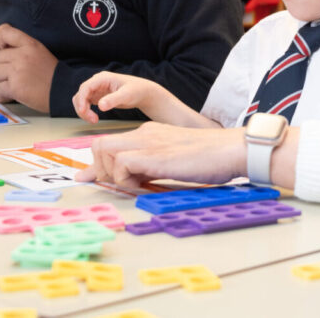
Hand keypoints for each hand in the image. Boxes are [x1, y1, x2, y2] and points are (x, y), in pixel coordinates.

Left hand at [0, 24, 56, 111]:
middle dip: (3, 65)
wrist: (64, 91)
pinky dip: (7, 92)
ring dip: (3, 79)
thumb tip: (1, 47)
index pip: (6, 33)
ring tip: (18, 82)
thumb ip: (22, 47)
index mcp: (31, 45)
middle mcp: (23, 56)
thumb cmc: (51, 73)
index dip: (0, 41)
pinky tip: (18, 92)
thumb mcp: (40, 52)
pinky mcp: (15, 87)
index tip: (4, 50)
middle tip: (16, 73)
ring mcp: (18, 71)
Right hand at [73, 72, 157, 123]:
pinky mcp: (98, 96)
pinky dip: (86, 112)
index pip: (85, 87)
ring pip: (81, 100)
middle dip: (82, 108)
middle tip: (93, 120)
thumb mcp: (126, 95)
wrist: (143, 93)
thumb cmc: (137, 91)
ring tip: (94, 120)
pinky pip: (86, 104)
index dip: (82, 99)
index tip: (83, 111)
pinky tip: (94, 119)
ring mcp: (96, 89)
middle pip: (81, 94)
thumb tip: (101, 106)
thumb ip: (113, 100)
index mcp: (103, 78)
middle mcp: (97, 82)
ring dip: (83, 111)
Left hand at [75, 123, 246, 189]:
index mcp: (150, 134)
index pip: (111, 144)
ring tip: (135, 185)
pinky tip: (145, 185)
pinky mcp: (152, 154)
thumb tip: (134, 182)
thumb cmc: (211, 158)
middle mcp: (144, 134)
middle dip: (98, 169)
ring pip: (103, 150)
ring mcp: (147, 141)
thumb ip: (152, 168)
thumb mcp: (174, 161)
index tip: (89, 180)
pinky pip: (121, 164)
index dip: (98, 164)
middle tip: (117, 185)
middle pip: (99, 145)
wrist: (230, 149)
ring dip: (112, 174)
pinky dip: (126, 179)